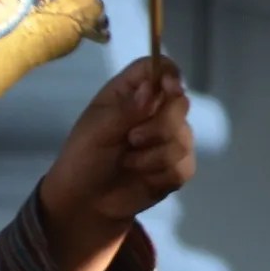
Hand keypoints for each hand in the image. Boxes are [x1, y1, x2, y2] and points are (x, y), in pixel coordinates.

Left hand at [35, 58, 195, 270]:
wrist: (87, 202)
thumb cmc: (84, 159)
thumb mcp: (97, 130)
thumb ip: (126, 109)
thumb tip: (151, 88)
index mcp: (132, 93)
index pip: (159, 68)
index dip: (169, 74)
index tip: (169, 88)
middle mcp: (155, 110)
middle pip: (180, 102)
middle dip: (160, 125)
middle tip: (131, 139)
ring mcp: (170, 138)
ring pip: (184, 137)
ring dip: (153, 155)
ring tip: (128, 162)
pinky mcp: (178, 167)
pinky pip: (185, 165)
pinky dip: (160, 173)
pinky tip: (143, 178)